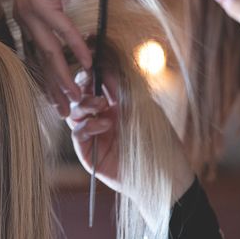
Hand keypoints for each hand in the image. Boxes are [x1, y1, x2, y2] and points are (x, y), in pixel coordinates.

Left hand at [13, 0, 92, 115]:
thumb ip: (56, 18)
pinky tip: (88, 61)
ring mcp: (31, 14)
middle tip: (64, 112)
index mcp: (25, 24)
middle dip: (53, 89)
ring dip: (64, 77)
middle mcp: (24, 22)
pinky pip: (63, 29)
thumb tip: (69, 35)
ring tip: (75, 97)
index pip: (34, 59)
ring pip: (50, 53)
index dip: (45, 81)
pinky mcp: (42, 4)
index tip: (55, 100)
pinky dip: (76, 46)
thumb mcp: (51, 0)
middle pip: (40, 63)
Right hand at [68, 70, 195, 204]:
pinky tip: (104, 124)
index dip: (88, 74)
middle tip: (94, 86)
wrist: (166, 174)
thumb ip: (122, 89)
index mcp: (112, 104)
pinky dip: (87, 125)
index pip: (91, 84)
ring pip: (73, 113)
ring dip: (84, 104)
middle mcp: (99, 117)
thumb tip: (105, 66)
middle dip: (83, 88)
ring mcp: (92, 135)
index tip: (90, 64)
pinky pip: (77, 134)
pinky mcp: (88, 152)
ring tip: (102, 105)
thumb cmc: (159, 139)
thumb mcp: (142, 107)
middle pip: (77, 96)